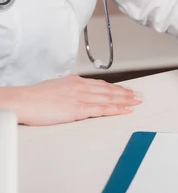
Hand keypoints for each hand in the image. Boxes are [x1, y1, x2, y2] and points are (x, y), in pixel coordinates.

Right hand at [2, 76, 142, 125]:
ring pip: (109, 98)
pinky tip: (126, 110)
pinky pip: (103, 109)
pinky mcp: (79, 109)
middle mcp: (82, 87)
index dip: (116, 88)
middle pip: (109, 90)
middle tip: (139, 95)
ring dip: (126, 100)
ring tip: (137, 102)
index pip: (101, 84)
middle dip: (126, 93)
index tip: (126, 90)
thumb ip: (69, 90)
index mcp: (76, 82)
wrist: (24, 101)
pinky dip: (117, 109)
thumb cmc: (35, 97)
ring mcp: (82, 97)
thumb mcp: (56, 87)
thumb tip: (74, 93)